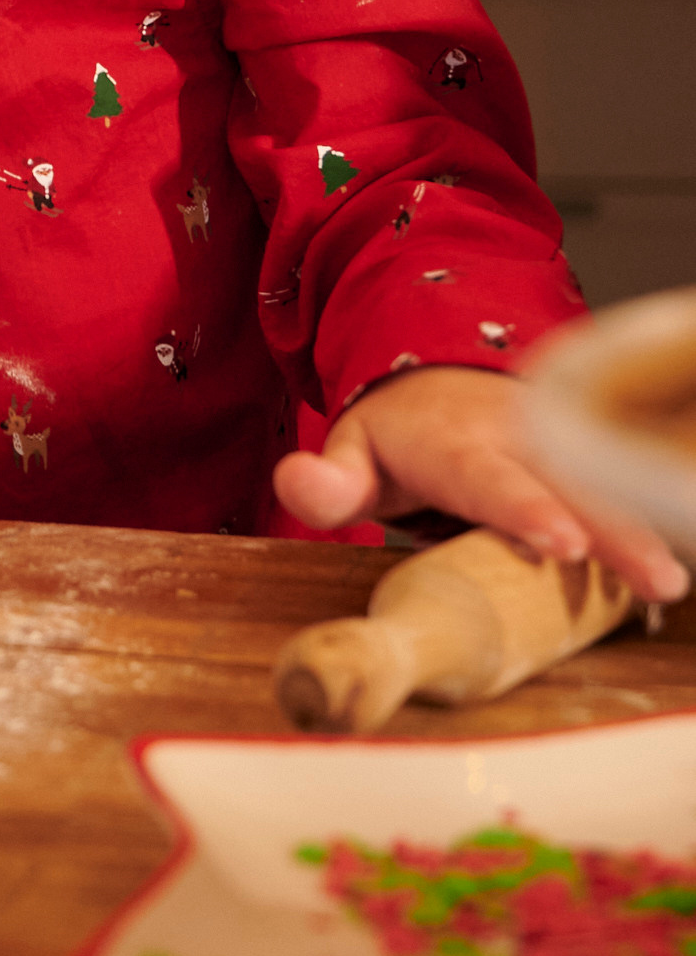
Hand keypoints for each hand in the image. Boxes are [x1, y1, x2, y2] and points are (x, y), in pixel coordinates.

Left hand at [273, 363, 687, 604]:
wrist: (439, 373)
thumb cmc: (398, 431)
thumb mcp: (351, 449)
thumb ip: (328, 480)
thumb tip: (297, 483)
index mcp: (458, 444)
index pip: (492, 480)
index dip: (528, 510)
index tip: (561, 541)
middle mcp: (520, 442)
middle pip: (570, 490)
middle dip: (613, 532)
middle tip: (654, 579)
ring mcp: (560, 448)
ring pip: (607, 490)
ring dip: (642, 532)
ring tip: (669, 582)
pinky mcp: (586, 460)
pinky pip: (620, 490)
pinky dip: (647, 519)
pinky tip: (669, 565)